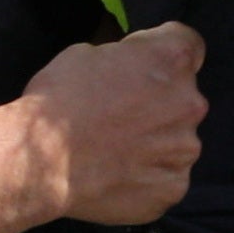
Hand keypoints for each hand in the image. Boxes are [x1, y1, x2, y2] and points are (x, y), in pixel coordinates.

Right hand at [20, 21, 205, 227]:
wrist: (43, 160)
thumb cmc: (58, 100)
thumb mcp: (85, 53)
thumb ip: (124, 59)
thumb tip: (128, 70)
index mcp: (172, 60)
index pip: (189, 45)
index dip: (163, 54)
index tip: (144, 66)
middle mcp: (190, 102)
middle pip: (183, 96)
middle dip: (159, 101)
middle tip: (119, 114)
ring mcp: (184, 149)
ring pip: (177, 140)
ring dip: (155, 141)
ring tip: (114, 151)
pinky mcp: (173, 187)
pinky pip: (166, 177)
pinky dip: (147, 176)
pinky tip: (116, 175)